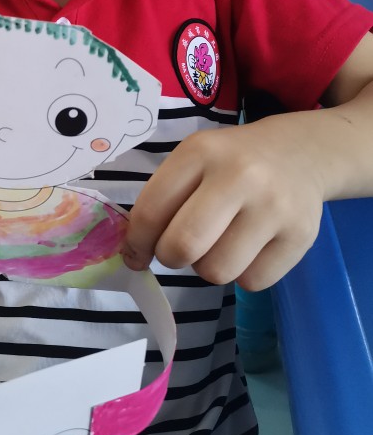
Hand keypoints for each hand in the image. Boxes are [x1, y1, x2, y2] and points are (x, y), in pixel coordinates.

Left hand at [124, 117, 324, 290]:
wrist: (300, 153)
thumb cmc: (231, 162)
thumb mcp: (194, 159)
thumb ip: (163, 199)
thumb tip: (134, 253)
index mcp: (200, 152)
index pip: (151, 211)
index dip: (136, 242)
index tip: (136, 253)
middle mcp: (239, 176)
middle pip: (183, 246)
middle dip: (170, 257)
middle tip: (178, 250)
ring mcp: (273, 207)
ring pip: (217, 271)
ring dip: (208, 267)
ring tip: (218, 244)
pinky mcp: (300, 236)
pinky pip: (252, 282)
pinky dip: (243, 273)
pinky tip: (249, 248)